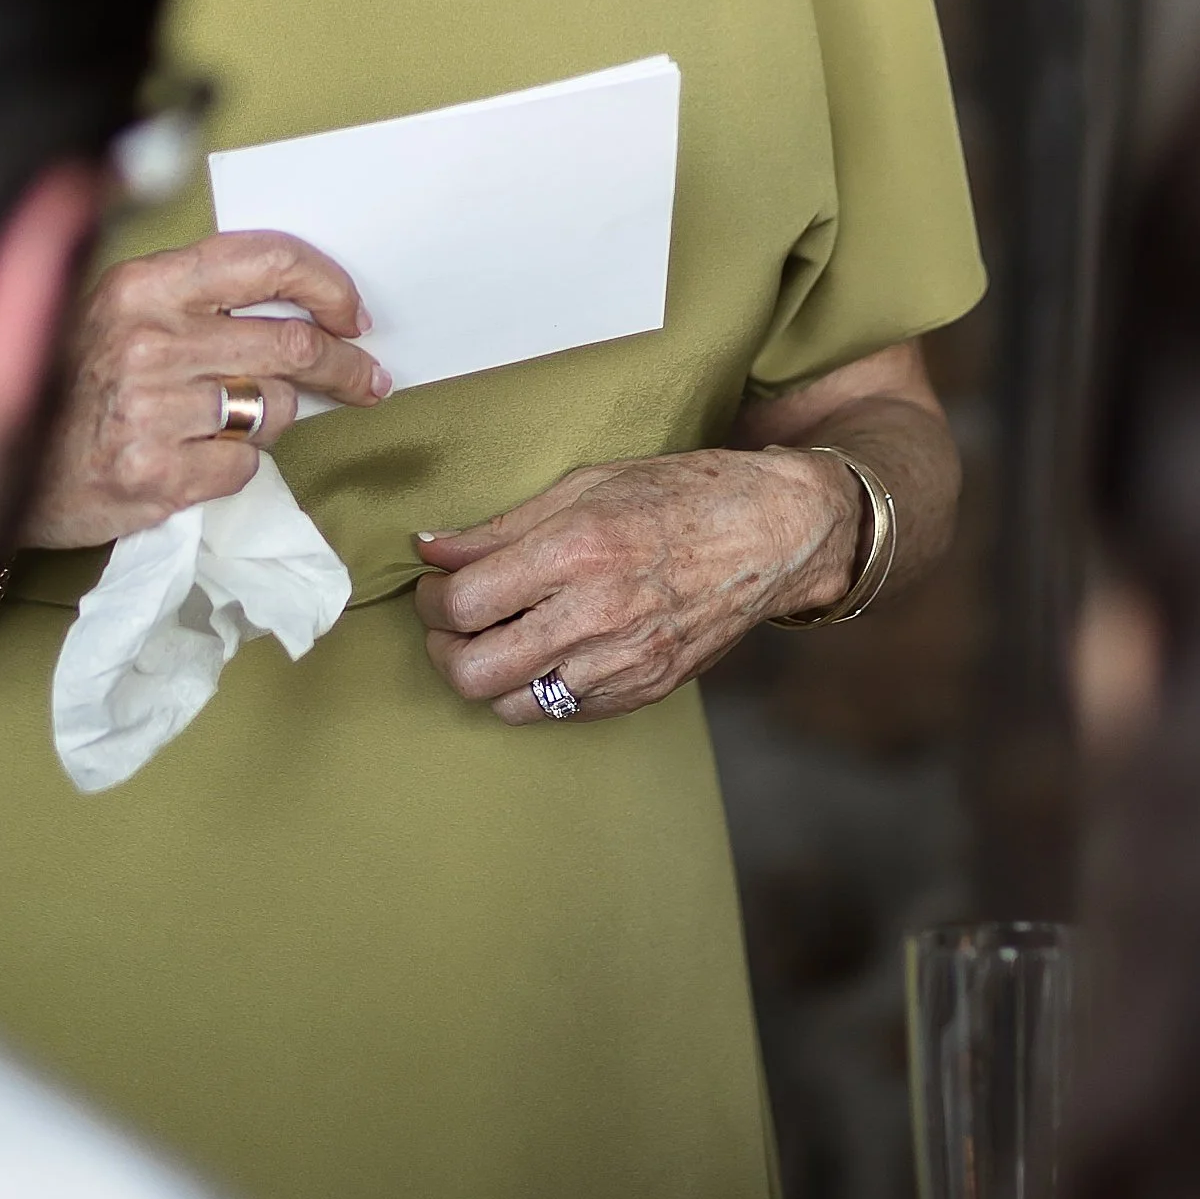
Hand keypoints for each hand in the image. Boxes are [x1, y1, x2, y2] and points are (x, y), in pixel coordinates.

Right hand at [23, 231, 389, 549]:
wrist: (1, 471)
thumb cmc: (70, 384)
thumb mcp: (116, 312)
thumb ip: (192, 299)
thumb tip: (298, 301)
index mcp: (142, 285)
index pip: (264, 260)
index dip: (326, 283)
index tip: (351, 312)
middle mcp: (148, 341)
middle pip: (292, 344)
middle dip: (346, 365)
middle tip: (366, 378)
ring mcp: (152, 413)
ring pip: (275, 409)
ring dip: (274, 417)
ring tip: (237, 421)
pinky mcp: (157, 478)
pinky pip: (245, 465)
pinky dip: (236, 464)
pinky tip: (196, 459)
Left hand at [411, 446, 859, 725]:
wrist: (771, 533)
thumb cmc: (679, 495)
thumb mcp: (584, 485)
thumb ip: (501, 526)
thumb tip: (431, 548)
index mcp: (575, 551)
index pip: (462, 604)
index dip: (428, 601)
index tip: (432, 587)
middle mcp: (596, 615)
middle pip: (475, 672)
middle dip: (442, 649)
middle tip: (447, 623)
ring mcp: (623, 662)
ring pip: (513, 704)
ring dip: (487, 676)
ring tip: (491, 640)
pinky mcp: (645, 689)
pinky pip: (563, 713)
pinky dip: (537, 691)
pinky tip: (542, 654)